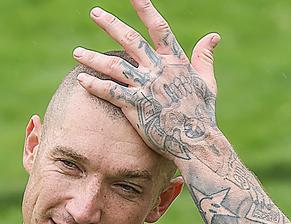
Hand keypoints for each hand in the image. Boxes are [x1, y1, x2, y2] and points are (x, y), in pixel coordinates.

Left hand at [73, 0, 220, 161]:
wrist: (196, 142)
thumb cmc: (202, 115)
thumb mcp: (208, 82)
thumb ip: (204, 58)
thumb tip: (213, 36)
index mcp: (175, 62)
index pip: (158, 28)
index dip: (145, 9)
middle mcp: (158, 70)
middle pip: (130, 41)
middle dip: (111, 25)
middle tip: (94, 12)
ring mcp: (146, 88)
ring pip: (115, 67)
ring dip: (94, 58)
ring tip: (77, 52)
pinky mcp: (135, 107)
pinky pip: (110, 93)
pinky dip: (95, 85)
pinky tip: (81, 79)